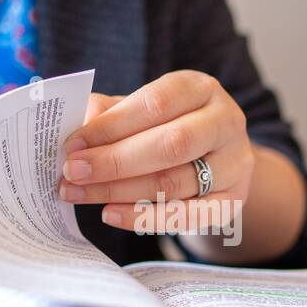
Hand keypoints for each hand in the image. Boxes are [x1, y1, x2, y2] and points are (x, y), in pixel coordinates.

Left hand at [58, 70, 253, 232]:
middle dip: (114, 161)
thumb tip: (74, 128)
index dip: (111, 125)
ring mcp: (234, 163)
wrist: (218, 157)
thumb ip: (111, 113)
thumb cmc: (169, 126)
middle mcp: (225, 122)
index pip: (156, 103)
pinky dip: (144, 218)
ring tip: (79, 195)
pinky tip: (110, 214)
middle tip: (72, 173)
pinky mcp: (231, 200)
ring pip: (174, 182)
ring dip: (120, 191)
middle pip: (171, 144)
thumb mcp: (143, 110)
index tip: (73, 144)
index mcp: (200, 88)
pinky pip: (186, 216)